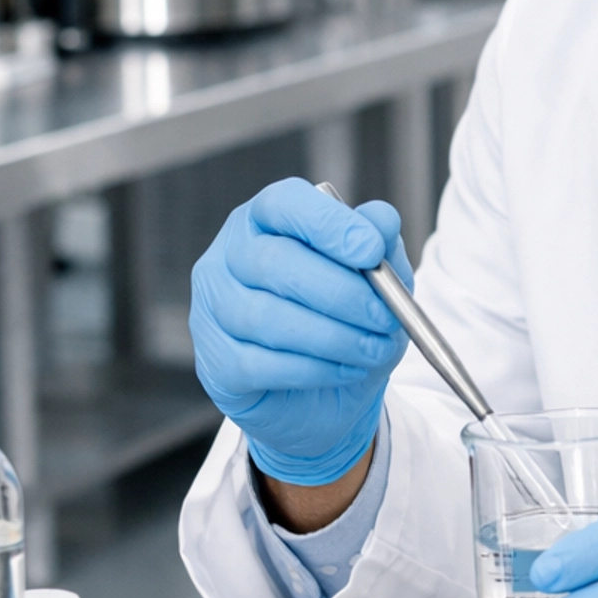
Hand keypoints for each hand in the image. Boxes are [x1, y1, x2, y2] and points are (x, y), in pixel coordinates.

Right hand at [189, 178, 412, 485]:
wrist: (325, 394)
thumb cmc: (345, 317)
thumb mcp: (377, 276)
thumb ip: (380, 242)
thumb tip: (381, 220)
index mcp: (265, 220)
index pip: (282, 203)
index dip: (327, 224)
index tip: (371, 250)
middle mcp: (229, 257)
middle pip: (272, 261)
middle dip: (339, 291)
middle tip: (385, 315)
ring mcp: (212, 310)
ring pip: (266, 317)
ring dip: (333, 336)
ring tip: (374, 347)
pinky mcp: (216, 364)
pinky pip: (260, 364)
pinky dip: (313, 369)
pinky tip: (346, 369)